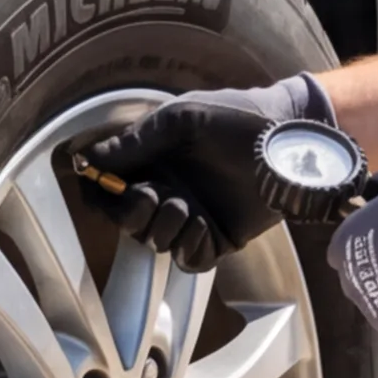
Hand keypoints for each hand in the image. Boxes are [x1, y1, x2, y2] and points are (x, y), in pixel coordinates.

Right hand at [76, 75, 329, 262]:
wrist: (289, 140)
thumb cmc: (236, 117)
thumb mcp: (181, 119)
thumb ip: (136, 141)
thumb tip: (88, 158)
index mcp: (150, 161)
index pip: (107, 187)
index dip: (99, 193)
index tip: (105, 189)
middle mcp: (165, 190)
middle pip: (125, 220)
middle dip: (133, 213)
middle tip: (155, 196)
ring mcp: (191, 216)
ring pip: (154, 242)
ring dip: (167, 227)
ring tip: (190, 208)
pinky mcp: (217, 239)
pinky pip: (189, 259)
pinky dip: (191, 247)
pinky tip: (205, 226)